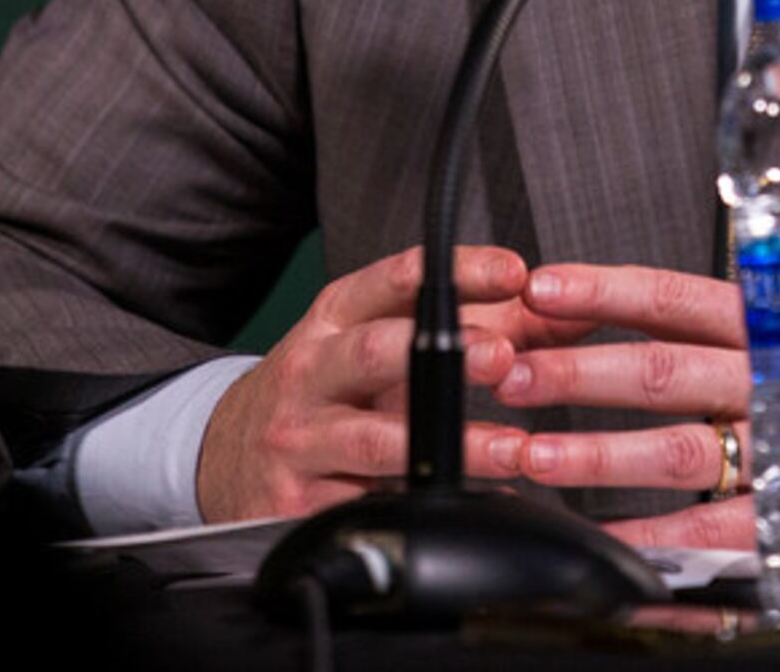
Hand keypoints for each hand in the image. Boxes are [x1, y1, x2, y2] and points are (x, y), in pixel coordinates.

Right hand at [194, 243, 528, 522]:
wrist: (221, 455)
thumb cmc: (321, 392)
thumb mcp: (373, 342)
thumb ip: (466, 324)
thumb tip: (558, 310)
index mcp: (333, 319)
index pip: (398, 279)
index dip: (458, 272)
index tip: (514, 274)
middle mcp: (312, 371)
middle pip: (375, 352)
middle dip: (446, 355)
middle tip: (504, 357)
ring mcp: (300, 439)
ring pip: (378, 442)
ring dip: (454, 447)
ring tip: (512, 448)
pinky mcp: (296, 502)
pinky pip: (366, 506)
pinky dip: (422, 507)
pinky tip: (468, 507)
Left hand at [480, 263, 779, 556]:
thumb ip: (707, 327)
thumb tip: (598, 313)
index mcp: (771, 326)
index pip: (677, 298)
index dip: (605, 291)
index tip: (542, 286)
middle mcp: (775, 380)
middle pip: (663, 370)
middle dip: (577, 373)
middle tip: (509, 372)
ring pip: (678, 450)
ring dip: (597, 455)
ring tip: (531, 456)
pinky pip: (713, 530)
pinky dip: (653, 535)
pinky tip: (600, 536)